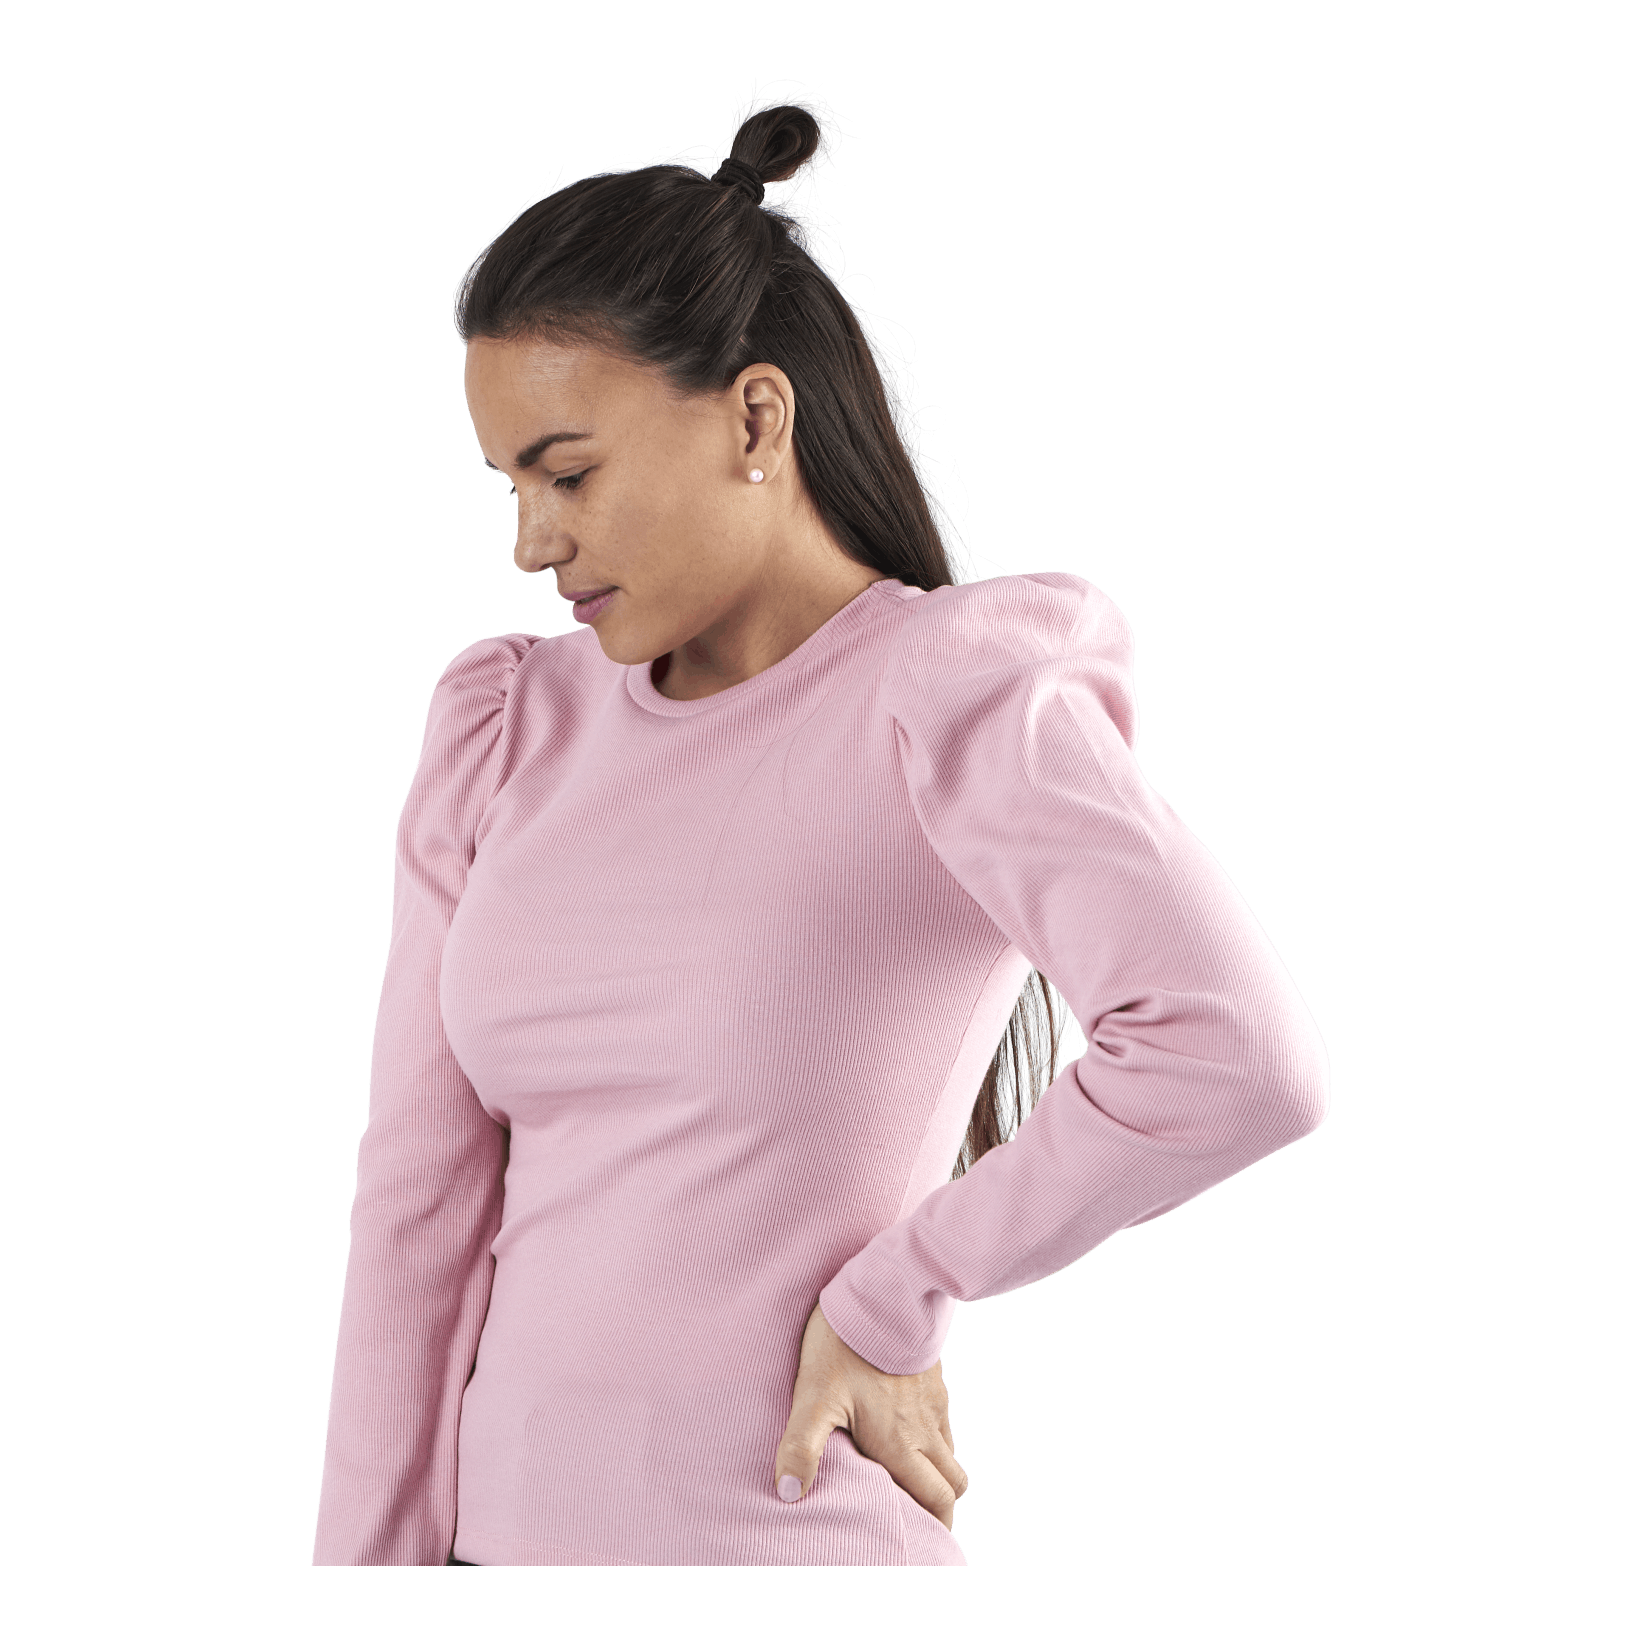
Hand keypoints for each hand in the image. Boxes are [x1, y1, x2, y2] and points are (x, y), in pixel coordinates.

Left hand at [774, 1300, 967, 1532]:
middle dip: (940, 1502)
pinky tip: (904, 1425)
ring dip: (936, 1468)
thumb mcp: (813, 1397)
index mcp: (901, 1445)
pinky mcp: (932, 1377)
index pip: (938, 1501)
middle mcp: (925, 1429)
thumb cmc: (844, 1346)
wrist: (880, 1289)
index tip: (920, 1532)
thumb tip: (786, 1493)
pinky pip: (944, 1420)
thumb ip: (800, 1447)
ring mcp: (933, 1402)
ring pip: (950, 1452)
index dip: (935, 1523)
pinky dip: (933, 1435)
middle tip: (914, 1508)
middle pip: (953, 1484)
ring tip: (906, 1470)